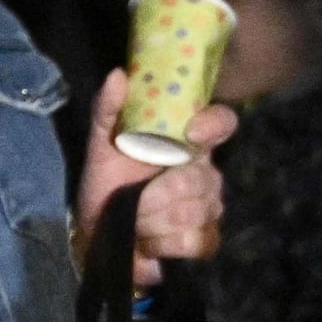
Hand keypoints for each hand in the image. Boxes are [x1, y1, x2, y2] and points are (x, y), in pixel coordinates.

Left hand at [76, 83, 233, 287]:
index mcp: (188, 141)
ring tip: (135, 222)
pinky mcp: (207, 238)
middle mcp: (206, 171)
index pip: (223, 122)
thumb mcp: (100, 142)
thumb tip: (117, 76)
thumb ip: (107, 108)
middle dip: (152, 198)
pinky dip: (164, 245)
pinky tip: (149, 242)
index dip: (214, 125)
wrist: (98, 228)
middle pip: (195, 181)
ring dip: (152, 222)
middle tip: (132, 200)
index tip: (190, 134)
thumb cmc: (107, 179)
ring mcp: (210, 206)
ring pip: (191, 213)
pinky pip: (196, 241)